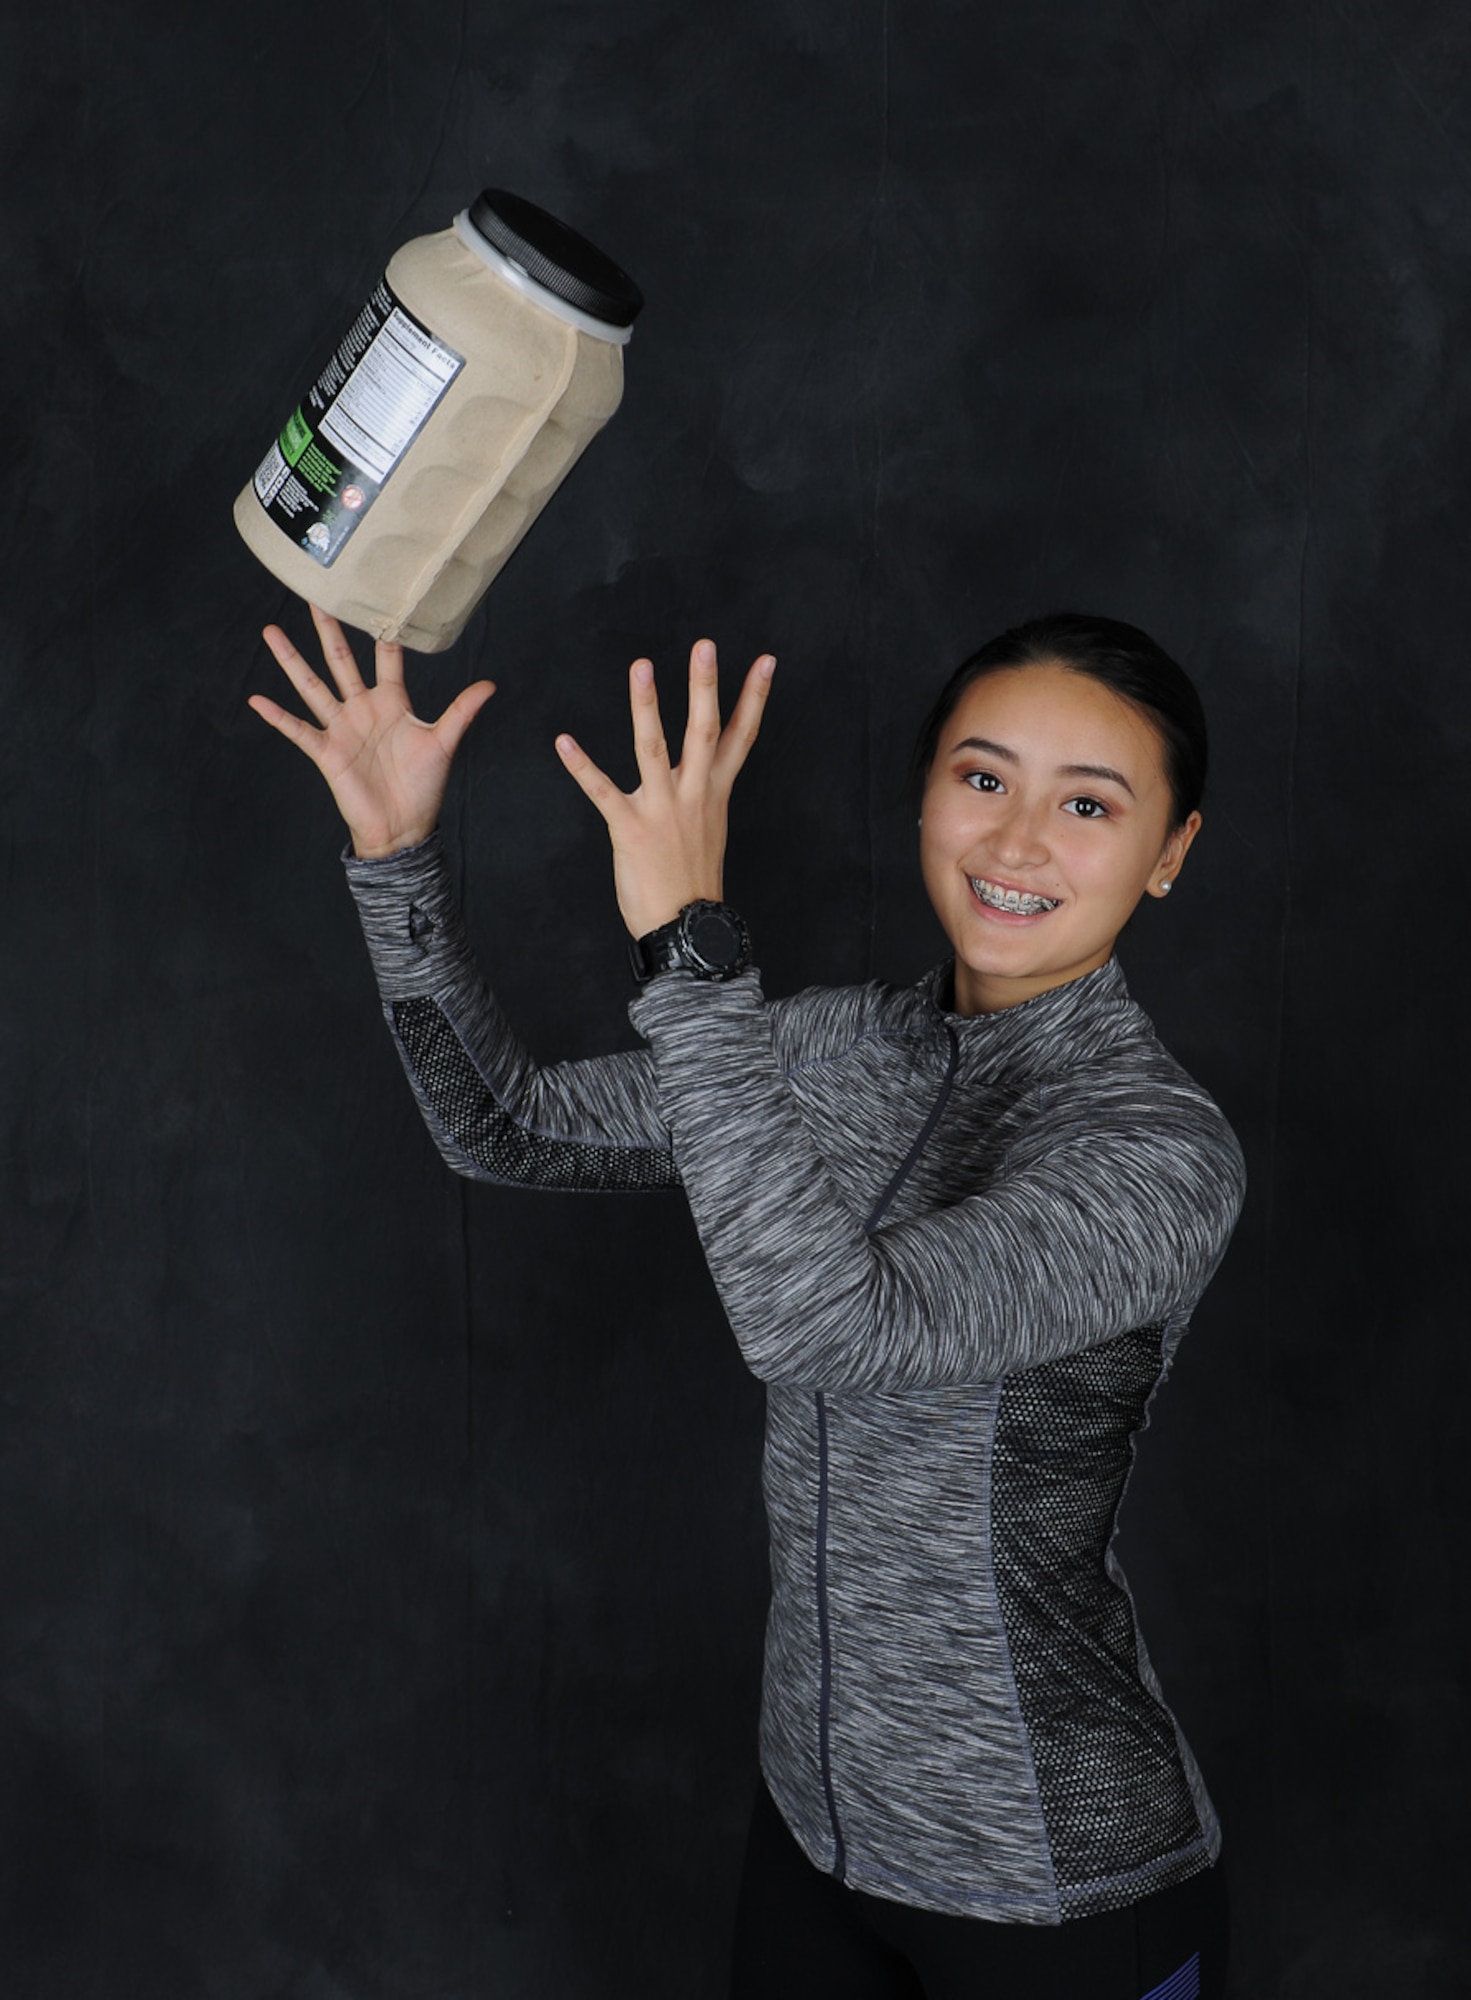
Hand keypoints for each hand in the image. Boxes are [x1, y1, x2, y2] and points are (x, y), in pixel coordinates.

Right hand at [248, 606, 494, 857]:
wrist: (403, 827)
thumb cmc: (424, 786)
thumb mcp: (444, 743)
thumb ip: (461, 711)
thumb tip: (491, 685)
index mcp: (392, 702)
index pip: (386, 658)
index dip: (382, 631)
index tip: (374, 598)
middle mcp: (362, 708)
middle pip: (341, 660)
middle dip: (328, 630)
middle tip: (315, 597)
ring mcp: (341, 728)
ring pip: (312, 686)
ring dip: (291, 660)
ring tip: (270, 632)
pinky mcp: (326, 751)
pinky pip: (297, 730)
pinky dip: (277, 716)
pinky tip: (256, 699)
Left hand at [555, 638, 775, 938]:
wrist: (685, 928)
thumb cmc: (693, 882)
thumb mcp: (709, 829)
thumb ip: (703, 794)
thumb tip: (704, 771)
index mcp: (714, 793)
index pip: (741, 737)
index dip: (754, 698)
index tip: (764, 661)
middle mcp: (693, 795)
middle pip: (704, 731)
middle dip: (705, 687)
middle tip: (705, 646)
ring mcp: (663, 810)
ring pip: (654, 749)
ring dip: (646, 706)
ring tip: (642, 666)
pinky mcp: (630, 828)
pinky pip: (602, 791)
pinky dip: (581, 766)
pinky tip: (564, 741)